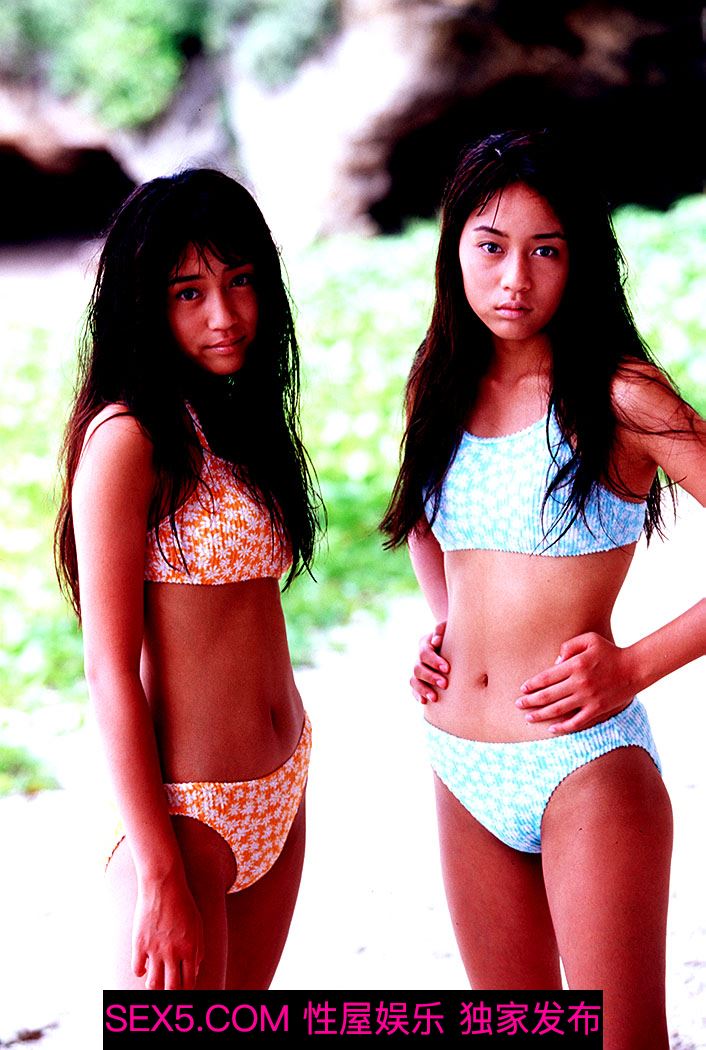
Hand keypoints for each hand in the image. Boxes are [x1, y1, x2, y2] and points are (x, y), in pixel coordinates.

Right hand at [132, 874, 204, 989]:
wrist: (164, 885)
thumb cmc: (183, 905)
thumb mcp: (198, 926)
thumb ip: (198, 950)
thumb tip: (194, 971)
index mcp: (190, 949)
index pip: (189, 983)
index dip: (186, 990)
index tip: (182, 989)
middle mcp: (173, 953)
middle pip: (171, 988)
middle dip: (171, 992)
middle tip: (168, 989)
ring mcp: (155, 949)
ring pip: (153, 983)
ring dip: (154, 985)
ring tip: (155, 980)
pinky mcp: (140, 943)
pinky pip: (137, 969)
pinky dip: (141, 971)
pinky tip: (144, 965)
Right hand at [411, 621, 448, 702]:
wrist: (451, 641)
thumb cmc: (453, 634)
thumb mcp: (449, 626)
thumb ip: (441, 629)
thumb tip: (436, 642)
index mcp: (425, 643)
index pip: (424, 653)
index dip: (434, 661)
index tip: (447, 668)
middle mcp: (419, 658)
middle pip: (417, 668)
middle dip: (430, 677)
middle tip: (445, 684)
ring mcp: (418, 670)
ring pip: (414, 680)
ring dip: (423, 689)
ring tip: (435, 698)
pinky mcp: (419, 680)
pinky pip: (414, 689)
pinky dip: (417, 695)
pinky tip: (425, 702)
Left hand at [516, 632, 637, 733]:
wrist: (635, 668)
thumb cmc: (610, 651)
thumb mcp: (589, 639)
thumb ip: (568, 646)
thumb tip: (555, 662)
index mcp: (575, 665)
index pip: (547, 677)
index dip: (532, 684)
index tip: (522, 689)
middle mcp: (580, 683)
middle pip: (549, 695)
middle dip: (531, 701)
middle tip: (518, 704)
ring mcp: (588, 698)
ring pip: (559, 709)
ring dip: (541, 714)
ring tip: (528, 718)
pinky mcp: (597, 709)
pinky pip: (577, 722)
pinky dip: (564, 727)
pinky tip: (552, 729)